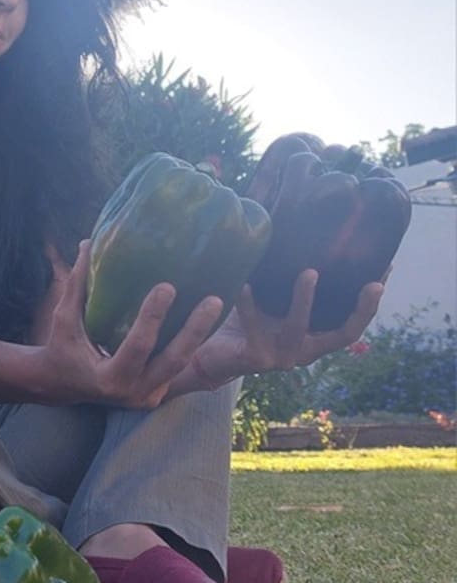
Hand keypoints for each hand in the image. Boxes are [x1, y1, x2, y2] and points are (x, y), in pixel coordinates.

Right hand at [34, 240, 223, 408]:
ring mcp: (148, 396)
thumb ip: (78, 284)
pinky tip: (203, 320)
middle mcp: (133, 393)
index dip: (153, 317)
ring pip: (181, 365)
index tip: (167, 286)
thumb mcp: (64, 318)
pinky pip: (177, 368)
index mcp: (109, 378)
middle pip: (173, 361)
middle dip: (195, 330)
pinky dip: (189, 344)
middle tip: (213, 300)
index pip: (137, 345)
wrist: (62, 386)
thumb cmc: (61, 348)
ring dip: (199, 336)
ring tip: (216, 304)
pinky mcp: (156, 393)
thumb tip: (88, 243)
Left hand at [193, 268, 386, 384]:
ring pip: (299, 328)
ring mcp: (281, 358)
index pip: (350, 325)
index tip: (384, 275)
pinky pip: (254, 328)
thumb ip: (284, 281)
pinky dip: (248, 304)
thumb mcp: (270, 301)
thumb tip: (296, 233)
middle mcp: (303, 351)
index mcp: (312, 338)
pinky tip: (243, 284)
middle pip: (342, 335)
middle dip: (359, 308)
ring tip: (308, 273)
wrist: (207, 353)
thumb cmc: (243, 322)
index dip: (370, 305)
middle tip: (369, 280)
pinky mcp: (255, 358)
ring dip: (305, 300)